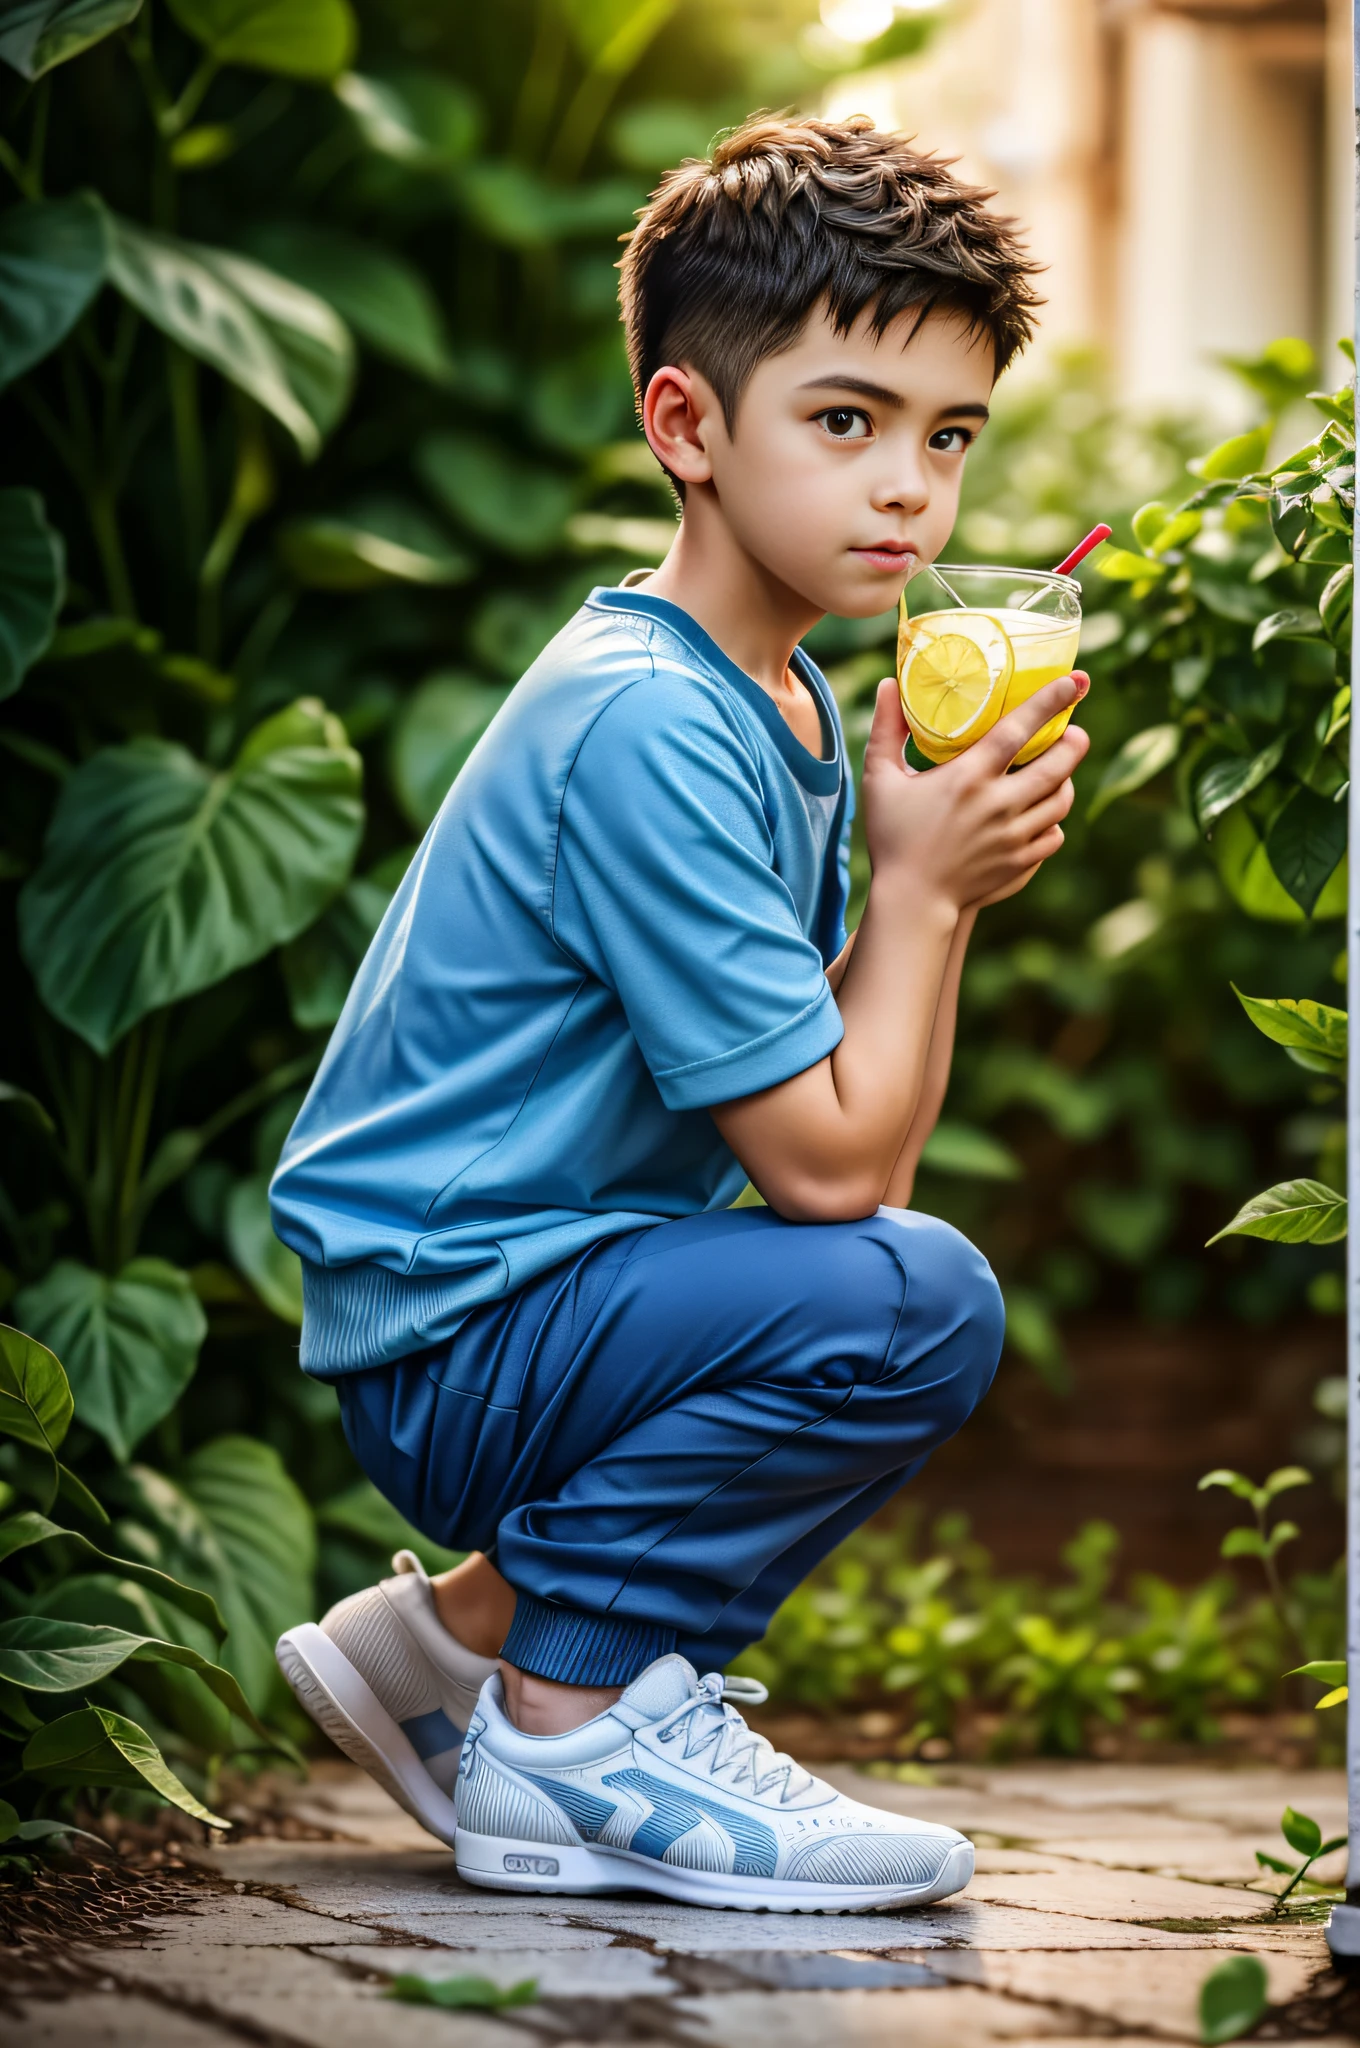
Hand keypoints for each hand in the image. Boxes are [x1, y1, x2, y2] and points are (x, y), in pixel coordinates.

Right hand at [860, 670, 1089, 913]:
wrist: (911, 901)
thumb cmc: (892, 837)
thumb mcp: (880, 780)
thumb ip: (886, 730)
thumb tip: (889, 683)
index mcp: (968, 777)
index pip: (1019, 729)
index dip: (1049, 701)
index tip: (1073, 682)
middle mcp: (998, 804)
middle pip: (1057, 765)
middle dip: (1074, 742)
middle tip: (1075, 731)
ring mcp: (1014, 836)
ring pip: (1061, 801)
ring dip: (1066, 781)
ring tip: (1061, 770)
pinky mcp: (1020, 862)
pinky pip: (1054, 835)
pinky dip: (1054, 821)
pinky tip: (1044, 813)